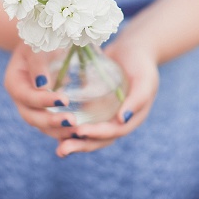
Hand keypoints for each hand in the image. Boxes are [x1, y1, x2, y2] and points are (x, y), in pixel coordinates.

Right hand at [3, 43, 79, 139]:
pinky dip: (64, 131)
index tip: (65, 100)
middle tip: (72, 121)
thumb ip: (38, 63)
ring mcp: (32, 107)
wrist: (45, 43)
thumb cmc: (41, 40)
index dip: (44, 101)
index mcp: (15, 82)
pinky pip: (52, 125)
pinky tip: (80, 134)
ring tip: (78, 133)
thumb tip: (43, 85)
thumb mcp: (37, 46)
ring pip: (42, 126)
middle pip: (32, 117)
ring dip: (58, 131)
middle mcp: (21, 99)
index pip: (27, 97)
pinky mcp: (45, 111)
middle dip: (51, 122)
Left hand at [54, 43, 159, 157]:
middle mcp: (117, 121)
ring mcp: (105, 115)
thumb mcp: (144, 80)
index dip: (98, 134)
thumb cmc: (141, 64)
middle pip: (99, 139)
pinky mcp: (93, 107)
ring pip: (89, 134)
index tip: (80, 131)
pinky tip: (53, 130)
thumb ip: (137, 99)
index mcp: (132, 118)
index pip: (114, 132)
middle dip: (81, 145)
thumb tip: (121, 120)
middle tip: (63, 150)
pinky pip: (81, 120)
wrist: (132, 49)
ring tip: (58, 149)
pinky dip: (69, 128)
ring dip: (74, 142)